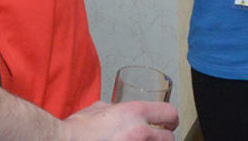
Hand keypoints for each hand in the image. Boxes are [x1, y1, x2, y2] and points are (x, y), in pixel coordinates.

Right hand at [61, 99, 178, 139]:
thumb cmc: (76, 130)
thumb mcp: (97, 109)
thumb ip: (114, 109)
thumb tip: (117, 110)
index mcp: (134, 113)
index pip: (169, 113)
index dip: (171, 119)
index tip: (169, 124)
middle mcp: (139, 133)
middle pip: (169, 139)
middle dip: (164, 139)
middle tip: (158, 138)